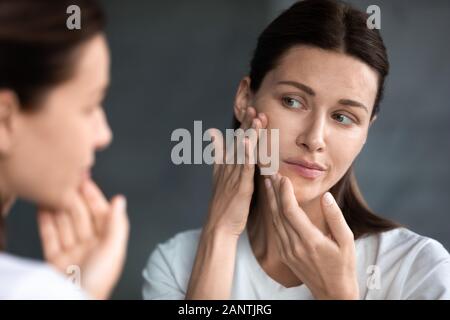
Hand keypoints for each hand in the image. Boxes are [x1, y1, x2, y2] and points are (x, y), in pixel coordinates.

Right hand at [37, 179, 128, 298]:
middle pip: (81, 217)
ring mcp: (73, 253)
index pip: (101, 213)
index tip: (85, 180)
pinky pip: (50, 237)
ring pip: (65, 224)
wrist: (74, 302)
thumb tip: (120, 200)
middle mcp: (91, 246)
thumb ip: (116, 223)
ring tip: (52, 191)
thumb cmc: (98, 280)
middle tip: (65, 183)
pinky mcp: (55, 260)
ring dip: (58, 208)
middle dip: (74, 199)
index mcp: (107, 242)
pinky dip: (46, 222)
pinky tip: (43, 209)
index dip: (93, 196)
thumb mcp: (113, 249)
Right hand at [205, 106, 266, 236]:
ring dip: (249, 134)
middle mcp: (229, 168)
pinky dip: (246, 154)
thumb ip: (218, 157)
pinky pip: (245, 168)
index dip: (243, 126)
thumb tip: (213, 138)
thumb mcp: (219, 179)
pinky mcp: (241, 187)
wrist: (218, 226)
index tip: (251, 110)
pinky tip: (248, 141)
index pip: (235, 142)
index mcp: (226, 167)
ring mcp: (234, 177)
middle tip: (254, 108)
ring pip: (243, 151)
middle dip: (247, 124)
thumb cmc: (222, 206)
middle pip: (239, 143)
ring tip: (256, 117)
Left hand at [264, 173, 358, 299]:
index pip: (291, 212)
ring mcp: (288, 252)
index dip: (284, 193)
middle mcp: (295, 246)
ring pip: (274, 222)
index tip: (283, 178)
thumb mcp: (347, 241)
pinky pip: (275, 231)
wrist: (333, 293)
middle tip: (271, 175)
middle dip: (274, 192)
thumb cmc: (343, 266)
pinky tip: (271, 205)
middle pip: (278, 214)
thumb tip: (326, 196)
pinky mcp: (285, 255)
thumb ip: (335, 218)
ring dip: (270, 202)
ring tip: (268, 185)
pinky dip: (272, 215)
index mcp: (310, 241)